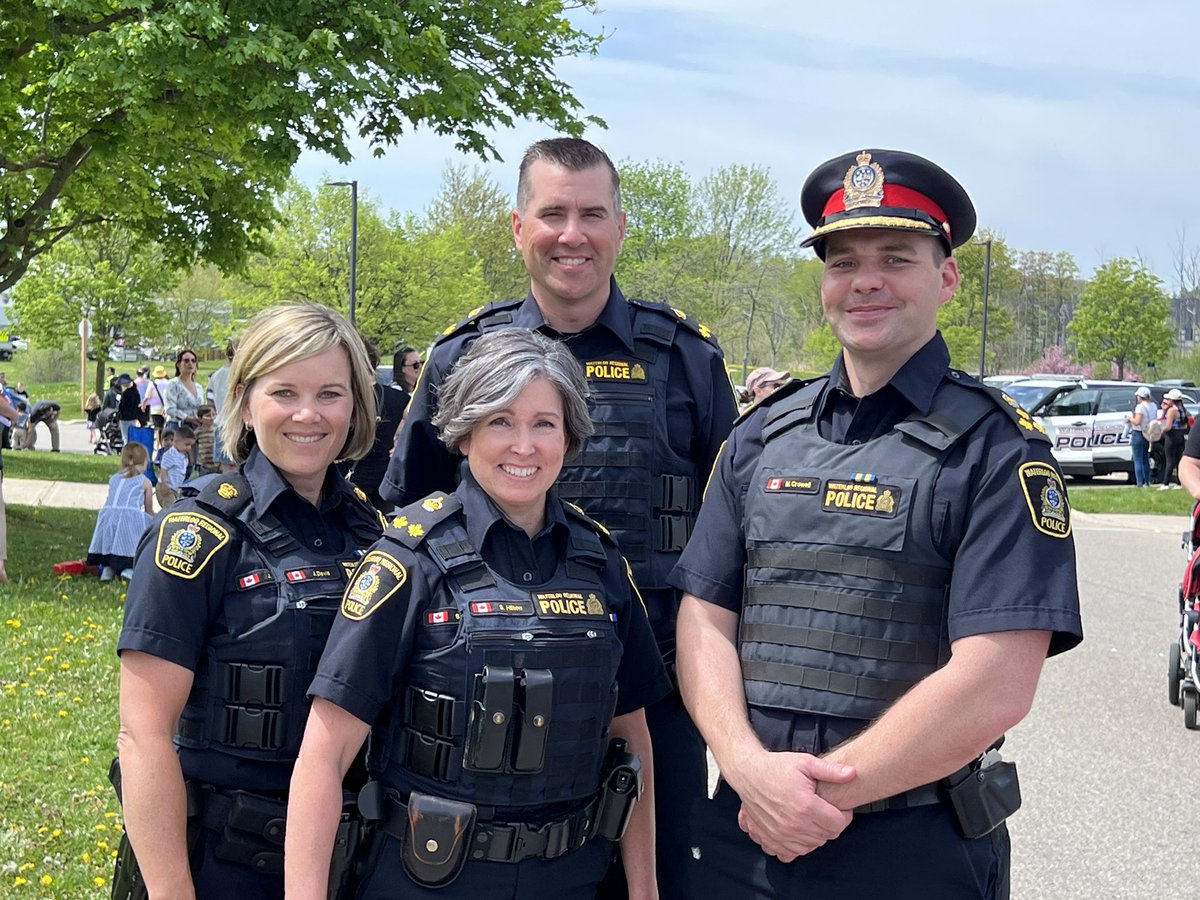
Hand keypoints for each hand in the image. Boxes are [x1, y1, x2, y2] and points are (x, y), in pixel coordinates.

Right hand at [730, 750, 855, 861]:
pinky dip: (797, 846)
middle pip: (826, 836)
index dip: (843, 815)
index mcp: (806, 806)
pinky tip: (796, 831)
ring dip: (815, 836)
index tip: (838, 807)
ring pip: (811, 846)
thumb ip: (831, 771)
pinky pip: (790, 854)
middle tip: (824, 810)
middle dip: (830, 825)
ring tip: (811, 818)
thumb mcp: (805, 762)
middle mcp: (794, 824)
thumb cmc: (776, 767)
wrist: (748, 773)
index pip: (838, 824)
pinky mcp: (769, 838)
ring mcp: (780, 834)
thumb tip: (853, 773)